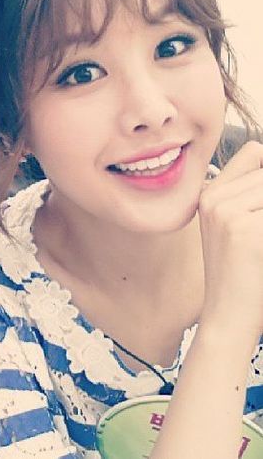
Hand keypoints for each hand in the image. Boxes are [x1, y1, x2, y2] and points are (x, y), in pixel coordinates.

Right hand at [198, 141, 262, 337]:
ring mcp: (225, 211)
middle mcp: (213, 197)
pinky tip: (262, 247)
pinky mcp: (243, 229)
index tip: (261, 206)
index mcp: (209, 193)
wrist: (229, 313)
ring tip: (259, 238)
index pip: (254, 153)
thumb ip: (251, 195)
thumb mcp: (237, 226)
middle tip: (259, 228)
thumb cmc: (243, 272)